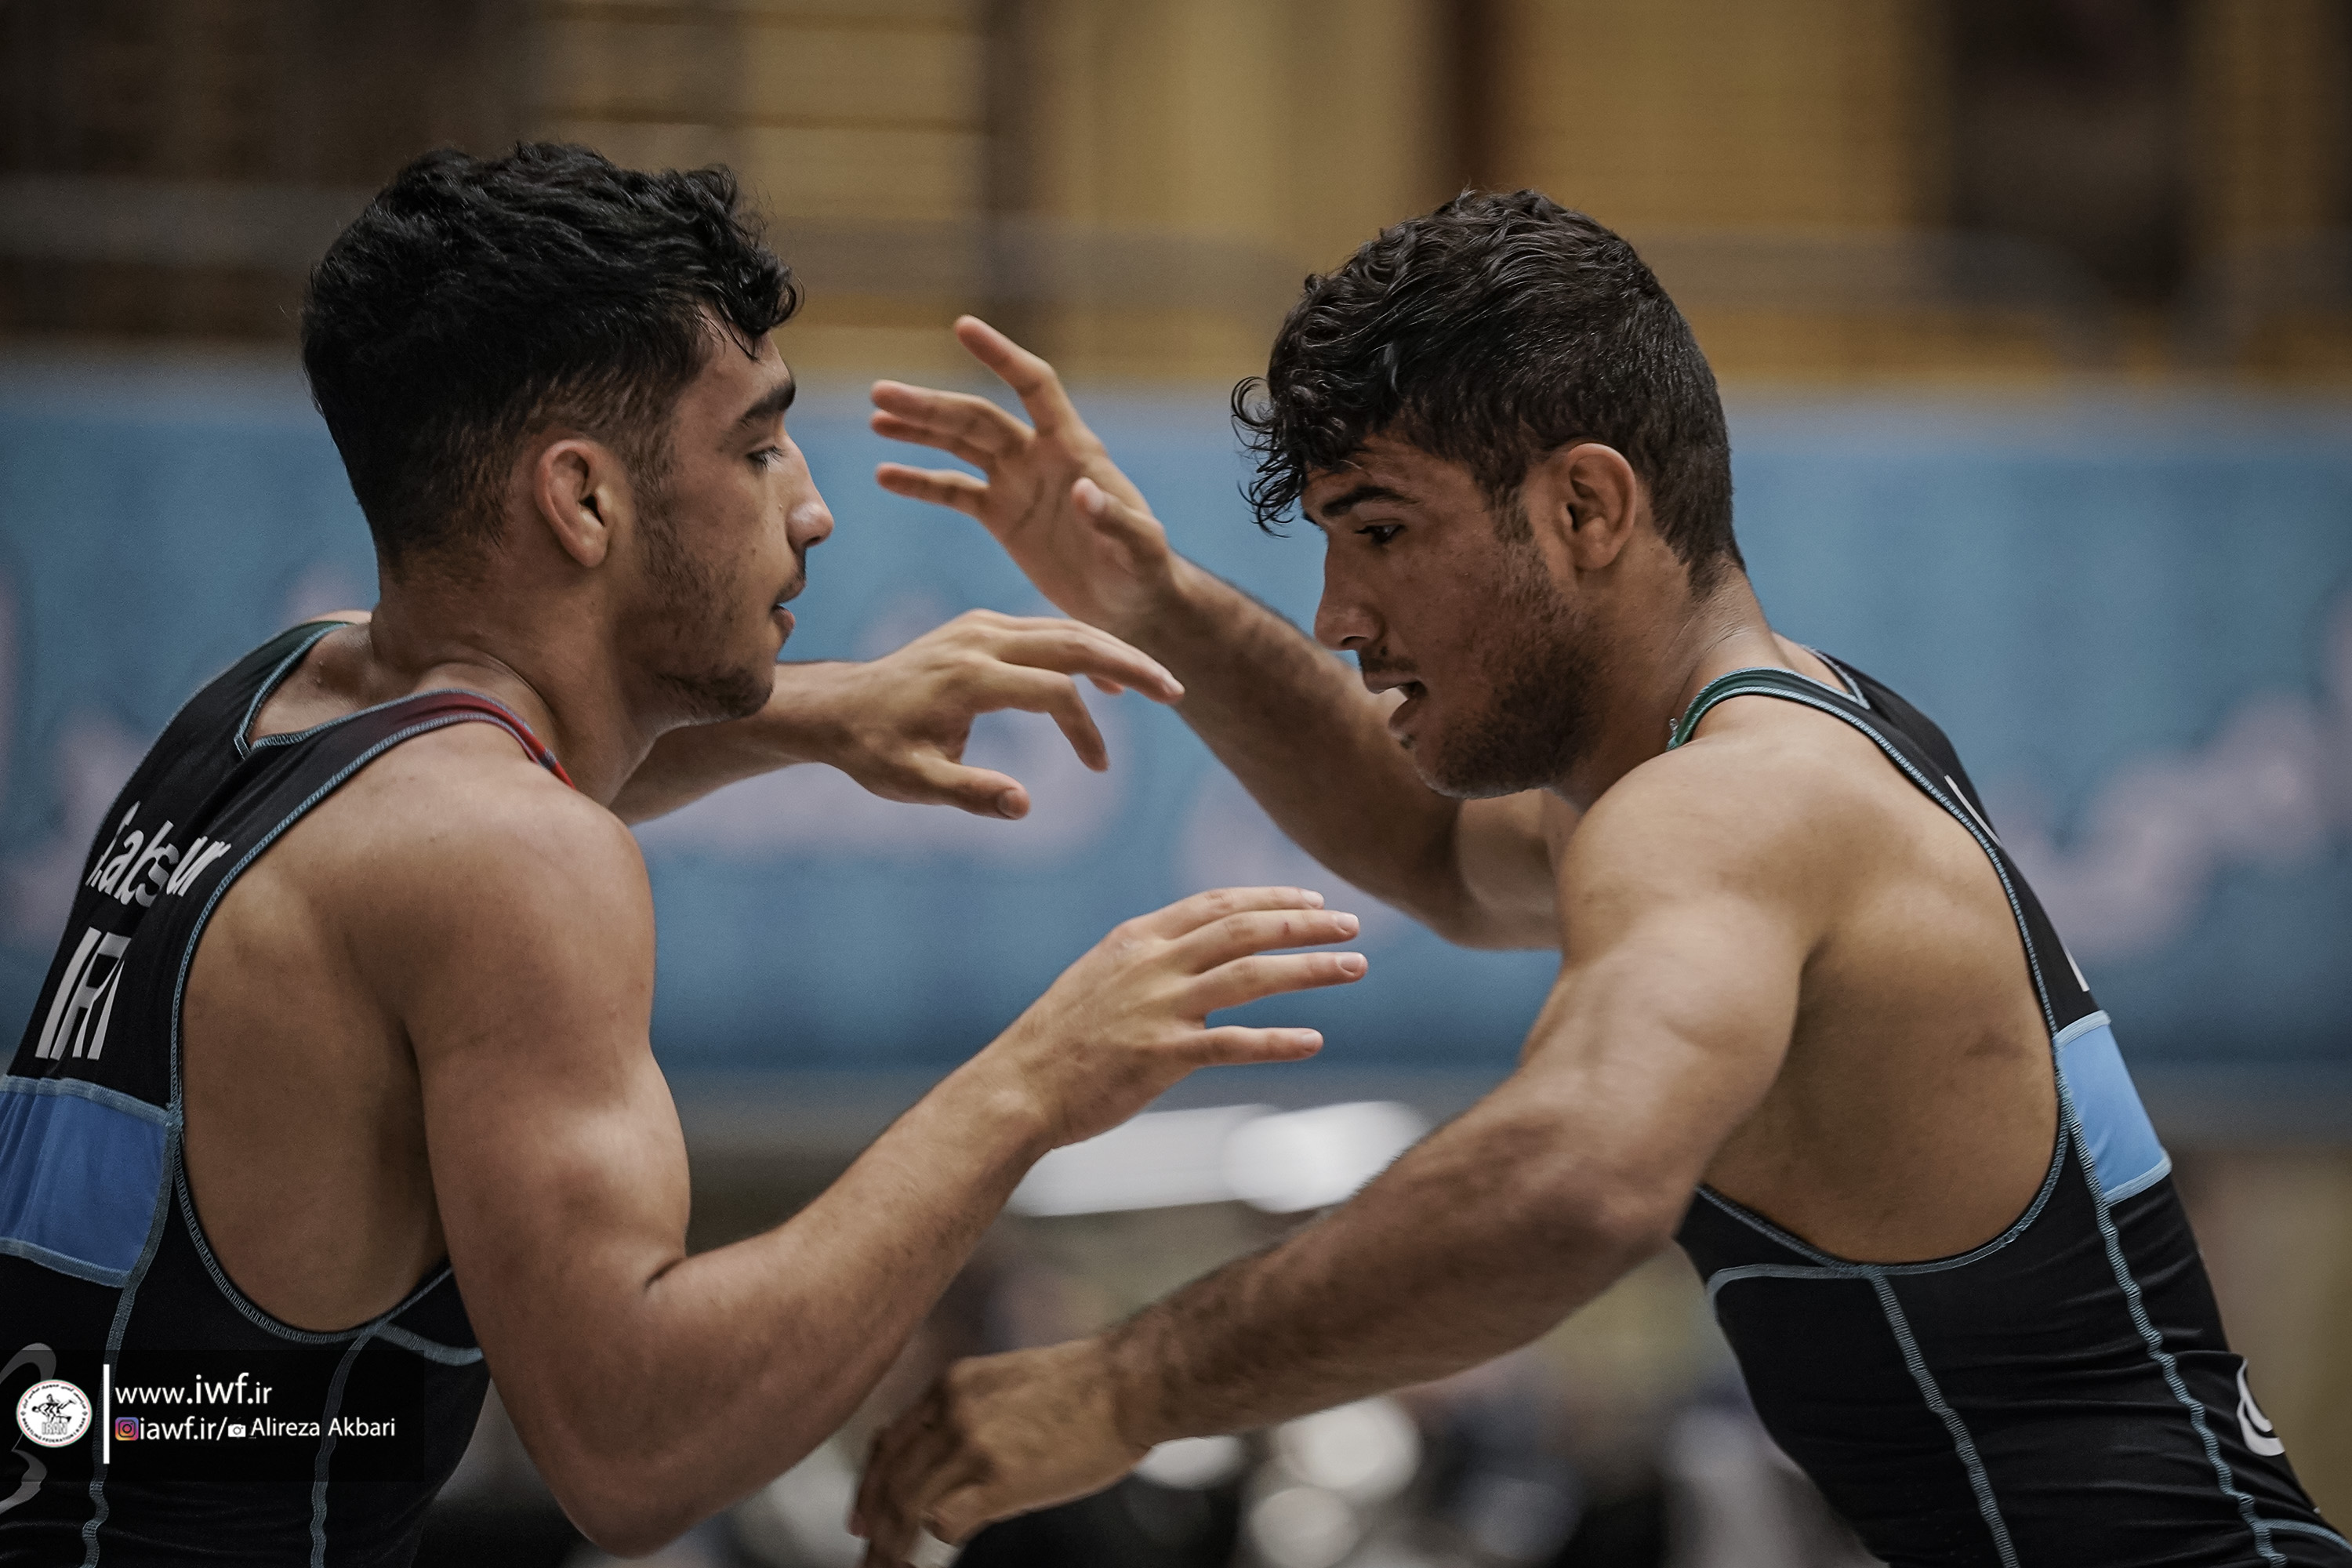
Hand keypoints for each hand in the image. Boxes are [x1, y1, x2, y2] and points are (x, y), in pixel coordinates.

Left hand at [797, 609, 1181, 819]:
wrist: (837, 708)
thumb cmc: (875, 750)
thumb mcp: (913, 782)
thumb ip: (970, 793)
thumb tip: (1024, 805)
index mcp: (969, 677)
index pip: (1054, 693)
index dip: (1085, 732)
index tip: (1096, 770)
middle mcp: (979, 639)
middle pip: (1072, 641)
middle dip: (1129, 666)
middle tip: (1176, 692)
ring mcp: (980, 626)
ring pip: (1063, 629)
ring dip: (1113, 654)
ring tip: (1155, 685)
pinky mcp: (980, 627)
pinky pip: (1044, 630)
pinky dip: (1081, 649)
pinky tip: (1104, 678)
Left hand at [853, 1341, 1140, 1566]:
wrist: (1130, 1382)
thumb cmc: (1087, 1385)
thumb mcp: (1008, 1380)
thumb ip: (972, 1411)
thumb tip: (953, 1458)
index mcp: (952, 1384)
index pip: (890, 1442)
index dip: (870, 1485)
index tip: (862, 1517)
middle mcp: (951, 1411)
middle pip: (891, 1479)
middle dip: (874, 1526)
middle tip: (868, 1557)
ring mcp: (972, 1444)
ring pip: (908, 1506)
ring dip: (894, 1547)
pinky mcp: (999, 1479)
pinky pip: (943, 1522)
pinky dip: (935, 1543)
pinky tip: (942, 1554)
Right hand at [871, 317, 1180, 638]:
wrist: (1131, 606)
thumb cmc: (1144, 572)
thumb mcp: (1137, 548)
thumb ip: (1113, 519)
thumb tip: (1082, 492)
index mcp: (1073, 450)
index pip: (1034, 386)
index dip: (1002, 356)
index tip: (962, 327)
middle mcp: (1039, 457)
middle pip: (978, 417)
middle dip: (931, 405)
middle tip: (880, 392)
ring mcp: (1016, 484)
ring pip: (959, 445)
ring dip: (919, 430)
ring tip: (876, 417)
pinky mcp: (1001, 517)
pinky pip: (953, 492)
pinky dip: (920, 483)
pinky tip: (884, 475)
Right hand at [978, 887, 1365, 1149]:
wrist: (1017, 1087)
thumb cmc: (1058, 1041)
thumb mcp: (1100, 979)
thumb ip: (1150, 963)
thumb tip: (1200, 959)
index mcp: (1136, 939)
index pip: (1216, 903)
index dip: (1270, 897)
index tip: (1312, 896)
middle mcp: (1151, 964)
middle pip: (1243, 929)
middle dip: (1304, 922)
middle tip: (1351, 923)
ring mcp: (1156, 1008)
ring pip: (1249, 975)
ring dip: (1309, 968)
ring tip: (1354, 966)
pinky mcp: (1160, 1056)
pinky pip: (1232, 1044)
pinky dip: (1278, 1041)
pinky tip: (1314, 1041)